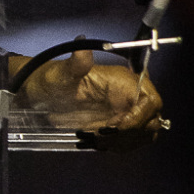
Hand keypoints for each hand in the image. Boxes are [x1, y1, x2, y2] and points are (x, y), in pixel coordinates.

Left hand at [13, 48, 163, 148]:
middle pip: (151, 119)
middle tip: (103, 136)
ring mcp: (125, 112)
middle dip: (131, 133)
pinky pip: (131, 141)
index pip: (150, 100)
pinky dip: (117, 147)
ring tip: (97, 140)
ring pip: (143, 133)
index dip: (141, 116)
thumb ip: (76, 63)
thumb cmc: (53, 80)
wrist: (42, 94)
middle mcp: (128, 96)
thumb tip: (82, 47)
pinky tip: (96, 143)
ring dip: (124, 142)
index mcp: (122, 81)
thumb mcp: (62, 73)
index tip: (118, 126)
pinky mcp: (117, 125)